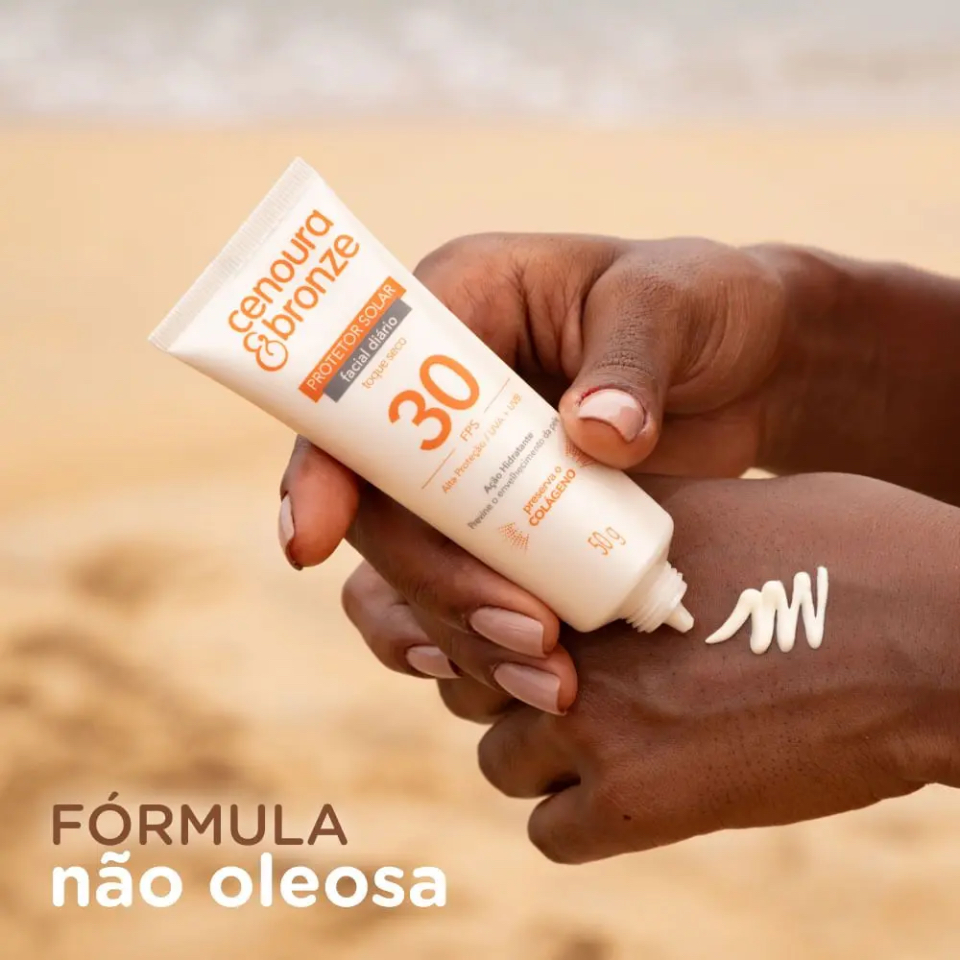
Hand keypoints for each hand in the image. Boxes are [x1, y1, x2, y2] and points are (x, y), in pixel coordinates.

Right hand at [282, 235, 790, 705]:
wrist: (753, 367)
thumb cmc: (704, 304)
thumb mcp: (672, 304)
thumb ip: (634, 360)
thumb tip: (595, 436)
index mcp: (456, 311)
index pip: (354, 393)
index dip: (323, 472)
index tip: (312, 545)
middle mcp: (441, 399)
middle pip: (383, 506)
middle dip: (436, 582)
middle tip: (525, 633)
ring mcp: (469, 471)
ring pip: (412, 568)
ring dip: (459, 631)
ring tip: (547, 680)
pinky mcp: (507, 528)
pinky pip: (455, 595)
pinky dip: (474, 644)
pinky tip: (516, 677)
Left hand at [359, 473, 959, 860]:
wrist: (937, 637)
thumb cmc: (843, 552)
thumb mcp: (714, 509)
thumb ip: (619, 532)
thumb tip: (566, 547)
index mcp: (579, 551)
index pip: (447, 578)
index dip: (449, 599)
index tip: (473, 612)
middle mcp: (571, 633)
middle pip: (460, 670)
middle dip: (496, 674)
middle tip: (556, 672)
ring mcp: (601, 721)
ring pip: (498, 753)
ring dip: (536, 747)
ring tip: (606, 728)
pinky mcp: (645, 804)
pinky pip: (549, 828)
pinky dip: (577, 814)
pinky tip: (631, 786)